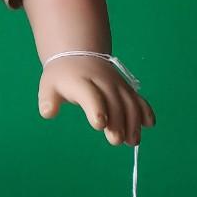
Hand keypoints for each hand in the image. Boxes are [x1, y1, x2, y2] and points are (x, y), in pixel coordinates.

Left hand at [37, 55, 155, 146]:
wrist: (78, 56)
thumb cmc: (62, 78)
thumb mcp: (48, 86)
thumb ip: (48, 100)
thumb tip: (48, 112)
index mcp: (81, 82)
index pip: (90, 95)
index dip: (96, 108)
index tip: (99, 125)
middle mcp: (102, 82)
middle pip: (113, 101)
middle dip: (117, 121)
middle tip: (116, 141)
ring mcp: (116, 84)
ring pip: (129, 101)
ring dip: (133, 121)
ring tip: (132, 141)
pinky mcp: (126, 88)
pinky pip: (138, 98)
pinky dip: (145, 110)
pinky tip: (148, 124)